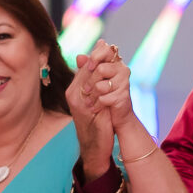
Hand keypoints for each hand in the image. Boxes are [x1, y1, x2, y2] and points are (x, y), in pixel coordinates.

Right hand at [68, 47, 128, 166]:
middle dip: (102, 58)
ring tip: (119, 64)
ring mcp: (79, 102)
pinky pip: (98, 93)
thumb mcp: (95, 99)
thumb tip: (95, 58)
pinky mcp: (87, 111)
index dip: (97, 54)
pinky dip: (109, 86)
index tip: (108, 46)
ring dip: (106, 71)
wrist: (93, 147)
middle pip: (87, 68)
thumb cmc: (96, 122)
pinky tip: (120, 82)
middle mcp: (73, 94)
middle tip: (115, 51)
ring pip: (93, 78)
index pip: (84, 65)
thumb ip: (95, 80)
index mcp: (74, 89)